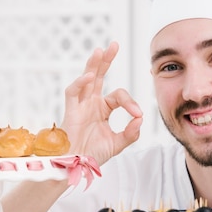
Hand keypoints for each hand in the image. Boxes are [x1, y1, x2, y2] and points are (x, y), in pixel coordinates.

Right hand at [61, 41, 142, 165]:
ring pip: (86, 79)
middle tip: (114, 44)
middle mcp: (91, 103)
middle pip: (99, 76)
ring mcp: (80, 105)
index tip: (137, 115)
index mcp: (102, 109)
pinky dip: (80, 83)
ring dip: (93, 65)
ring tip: (100, 50)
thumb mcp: (118, 143)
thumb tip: (140, 119)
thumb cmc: (92, 154)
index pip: (119, 96)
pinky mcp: (71, 111)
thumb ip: (131, 133)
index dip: (130, 102)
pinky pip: (72, 93)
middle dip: (106, 60)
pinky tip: (89, 76)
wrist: (77, 166)